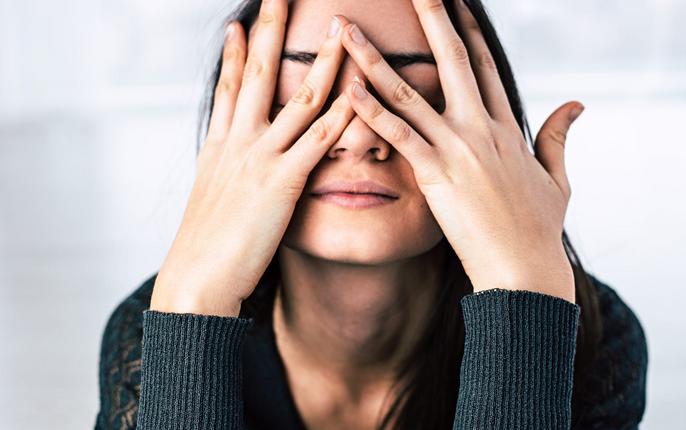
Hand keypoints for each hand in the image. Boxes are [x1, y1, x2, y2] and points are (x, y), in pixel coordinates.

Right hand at [150, 1, 353, 315]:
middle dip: (271, 31)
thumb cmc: (206, 250)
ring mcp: (260, 159)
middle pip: (258, 75)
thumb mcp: (211, 202)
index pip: (230, 88)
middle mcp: (238, 143)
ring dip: (322, 62)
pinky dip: (340, 115)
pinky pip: (318, 141)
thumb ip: (226, 177)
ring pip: (297, 98)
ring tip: (339, 29)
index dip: (237, 53)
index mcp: (220, 147)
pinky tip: (358, 92)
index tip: (243, 23)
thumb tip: (229, 168)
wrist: (197, 280)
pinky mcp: (282, 183)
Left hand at [336, 0, 582, 301]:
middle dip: (432, 18)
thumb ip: (558, 137)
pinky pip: (400, 135)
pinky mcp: (437, 174)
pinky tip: (348, 88)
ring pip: (411, 92)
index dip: (467, 32)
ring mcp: (459, 148)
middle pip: (452, 60)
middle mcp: (482, 128)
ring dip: (375, 59)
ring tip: (347, 30)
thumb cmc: (538, 231)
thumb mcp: (556, 179)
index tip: (454, 3)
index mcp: (507, 129)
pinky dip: (372, 111)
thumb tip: (576, 103)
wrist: (526, 270)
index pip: (485, 67)